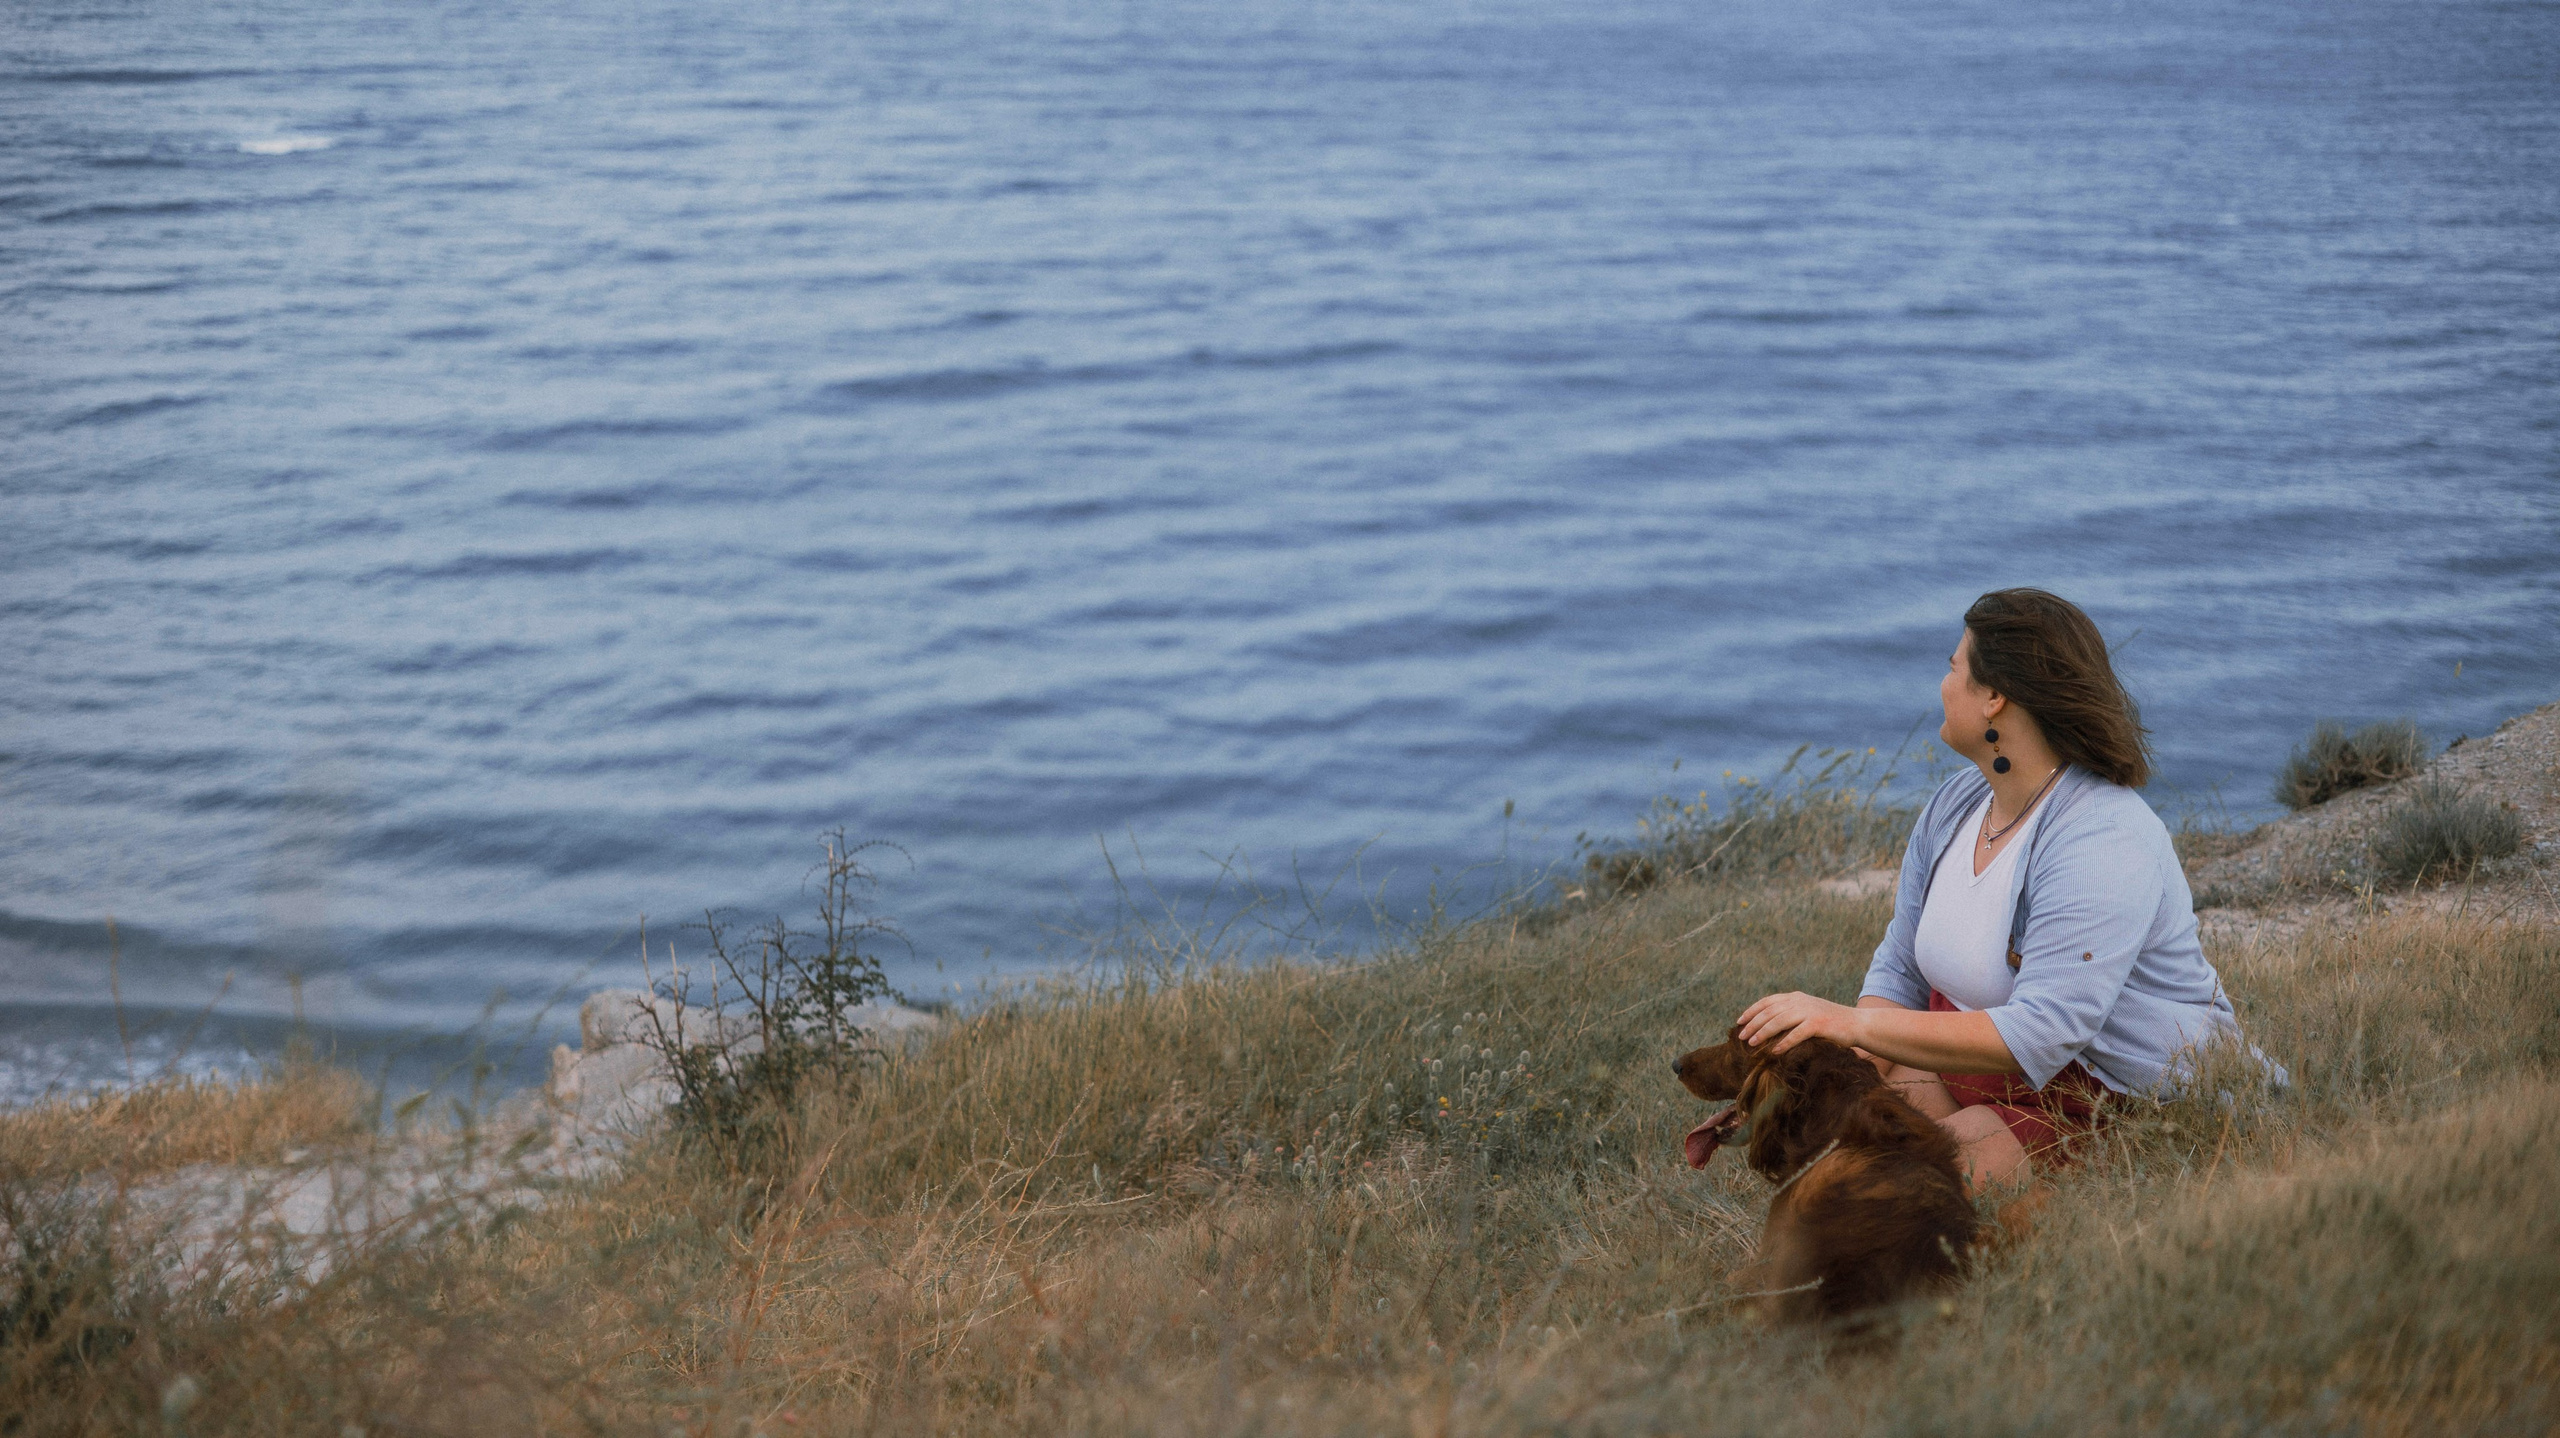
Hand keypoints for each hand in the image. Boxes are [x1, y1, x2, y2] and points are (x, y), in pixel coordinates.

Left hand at [1736, 991, 1866, 1054]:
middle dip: (1753, 1024)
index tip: (1739, 1021)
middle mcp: (1800, 1002)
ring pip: (1779, 1021)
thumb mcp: (1808, 1011)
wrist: (1857, 1024)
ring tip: (1752, 1043)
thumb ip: (1790, 1013)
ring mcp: (1809, 1012)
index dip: (1751, 1011)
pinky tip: (1774, 1052)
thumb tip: (1766, 1024)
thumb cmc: (1830, 1023)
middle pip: (1770, 1012)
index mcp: (1796, 997)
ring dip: (1763, 1033)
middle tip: (1741, 1037)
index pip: (1767, 1002)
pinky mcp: (1819, 1024)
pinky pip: (1796, 1034)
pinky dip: (1784, 1043)